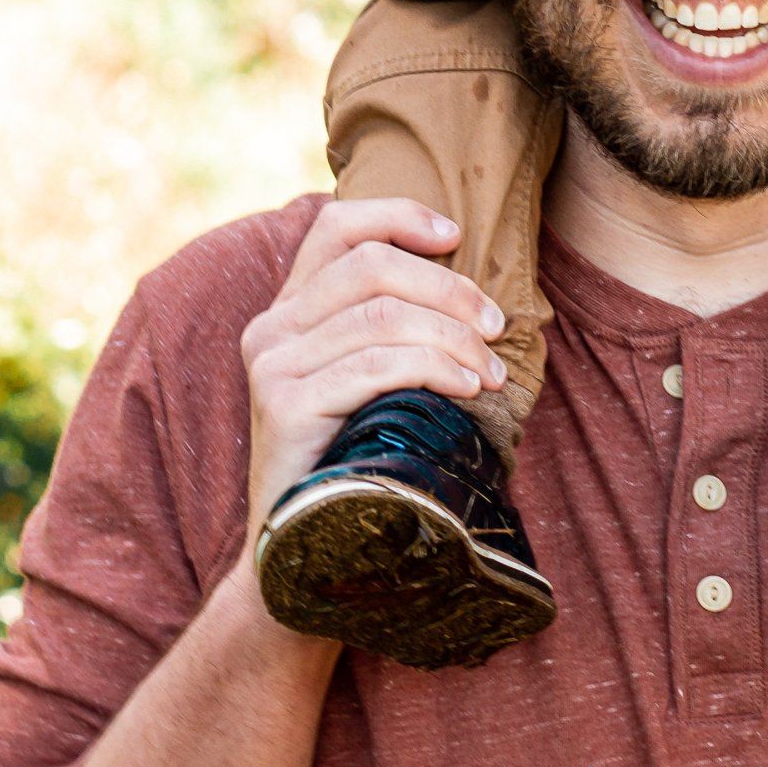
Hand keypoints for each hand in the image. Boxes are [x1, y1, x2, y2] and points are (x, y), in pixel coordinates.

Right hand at [239, 197, 509, 554]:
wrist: (304, 550)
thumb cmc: (360, 459)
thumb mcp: (375, 382)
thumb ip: (397, 330)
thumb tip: (480, 297)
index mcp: (292, 309)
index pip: (337, 226)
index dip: (399, 216)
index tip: (456, 234)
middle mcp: (272, 328)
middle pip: (370, 265)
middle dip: (447, 288)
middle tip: (495, 326)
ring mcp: (272, 365)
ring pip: (380, 314)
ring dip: (452, 337)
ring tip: (490, 370)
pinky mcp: (282, 406)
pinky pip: (373, 366)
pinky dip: (433, 368)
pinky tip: (466, 388)